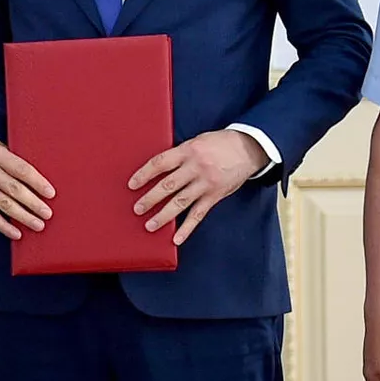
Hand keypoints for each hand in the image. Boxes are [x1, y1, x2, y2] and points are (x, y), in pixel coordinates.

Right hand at [0, 139, 52, 242]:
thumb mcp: (2, 149)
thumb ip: (17, 164)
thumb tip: (41, 185)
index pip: (21, 170)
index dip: (38, 183)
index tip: (50, 194)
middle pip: (14, 189)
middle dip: (33, 203)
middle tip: (47, 213)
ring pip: (4, 205)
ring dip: (23, 217)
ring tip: (38, 224)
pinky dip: (5, 226)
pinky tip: (17, 233)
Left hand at [129, 129, 267, 245]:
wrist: (247, 148)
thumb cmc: (218, 143)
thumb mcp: (196, 142)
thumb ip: (180, 155)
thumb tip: (158, 170)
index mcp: (187, 151)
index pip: (160, 163)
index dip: (144, 174)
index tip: (132, 184)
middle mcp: (195, 168)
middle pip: (168, 185)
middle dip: (150, 198)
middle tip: (137, 209)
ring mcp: (206, 184)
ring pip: (180, 202)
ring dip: (163, 216)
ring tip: (150, 225)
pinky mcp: (215, 196)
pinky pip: (198, 214)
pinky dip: (187, 228)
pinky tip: (177, 238)